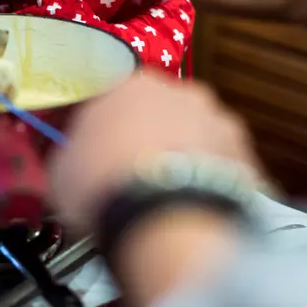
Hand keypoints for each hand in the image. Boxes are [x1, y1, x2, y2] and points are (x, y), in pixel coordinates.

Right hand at [48, 71, 262, 232]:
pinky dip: (206, 179)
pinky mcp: (244, 154)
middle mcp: (178, 93)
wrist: (167, 221)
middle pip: (157, 112)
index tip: (93, 150)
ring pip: (192, 135)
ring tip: (160, 195)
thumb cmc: (109, 187)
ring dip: (178, 156)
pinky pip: (219, 164)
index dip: (99, 127)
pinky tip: (187, 205)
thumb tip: (68, 161)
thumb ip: (69, 153)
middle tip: (127, 174)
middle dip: (144, 137)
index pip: (110, 98)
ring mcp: (216, 121)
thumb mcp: (61, 169)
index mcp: (129, 85)